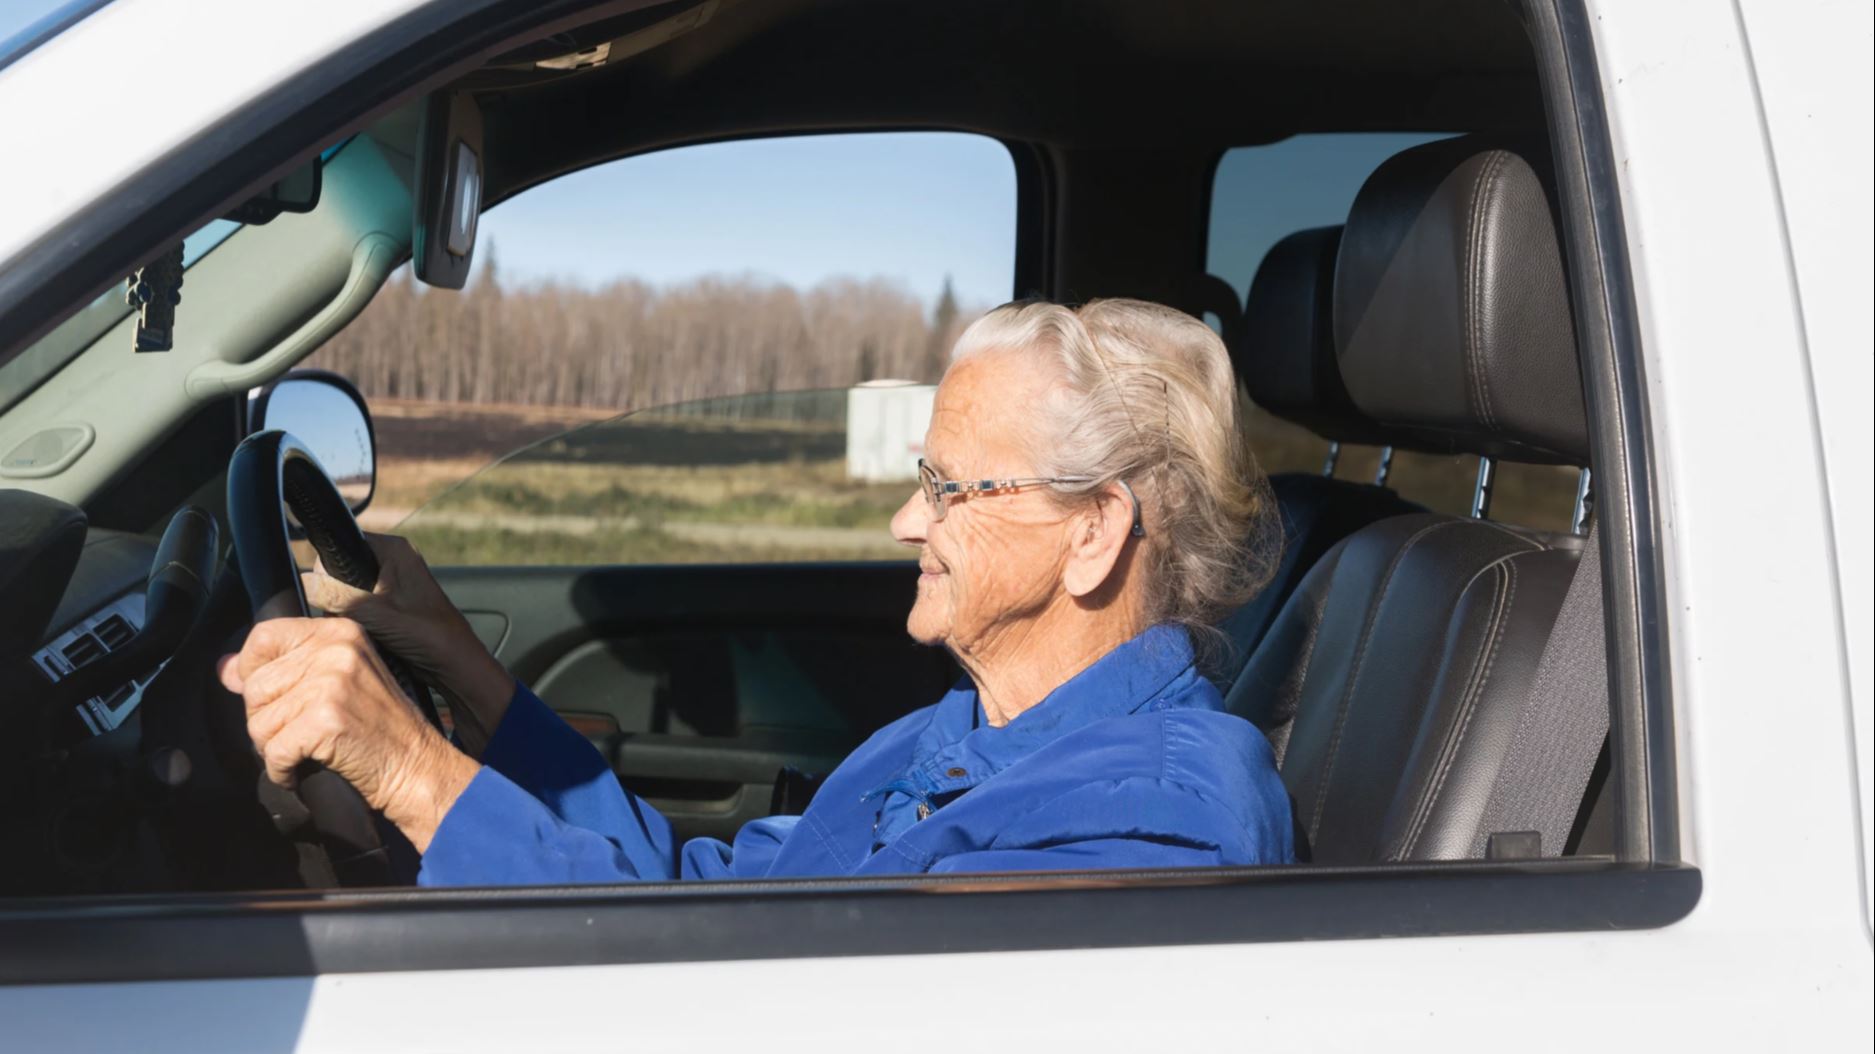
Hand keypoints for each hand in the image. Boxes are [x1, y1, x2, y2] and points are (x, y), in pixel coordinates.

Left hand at [219, 617, 478, 852]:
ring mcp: (332, 683)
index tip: (269, 697)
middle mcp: (336, 649)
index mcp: (340, 632)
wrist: (417, 767)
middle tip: (299, 733)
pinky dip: (282, 770)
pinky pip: (273, 750)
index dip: (252, 669)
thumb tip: (224, 669)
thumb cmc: (380, 729)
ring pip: (259, 720)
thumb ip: (283, 669)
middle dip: (266, 720)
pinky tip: (302, 770)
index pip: (265, 635)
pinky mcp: (326, 719)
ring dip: (274, 748)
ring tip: (306, 751)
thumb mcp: (337, 682)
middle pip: (255, 685)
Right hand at [302, 532, 513, 753]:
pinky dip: (356, 623)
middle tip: (346, 617)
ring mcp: (393, 584)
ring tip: (360, 629)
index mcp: (394, 549)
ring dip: (345, 613)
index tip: (325, 593)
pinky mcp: (391, 607)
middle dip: (336, 596)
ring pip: (347, 593)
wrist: (455, 666)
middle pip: (342, 571)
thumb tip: (307, 582)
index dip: (328, 568)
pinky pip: (359, 609)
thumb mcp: (376, 614)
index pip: (343, 543)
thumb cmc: (430, 636)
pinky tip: (365, 636)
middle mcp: (394, 561)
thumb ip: (338, 596)